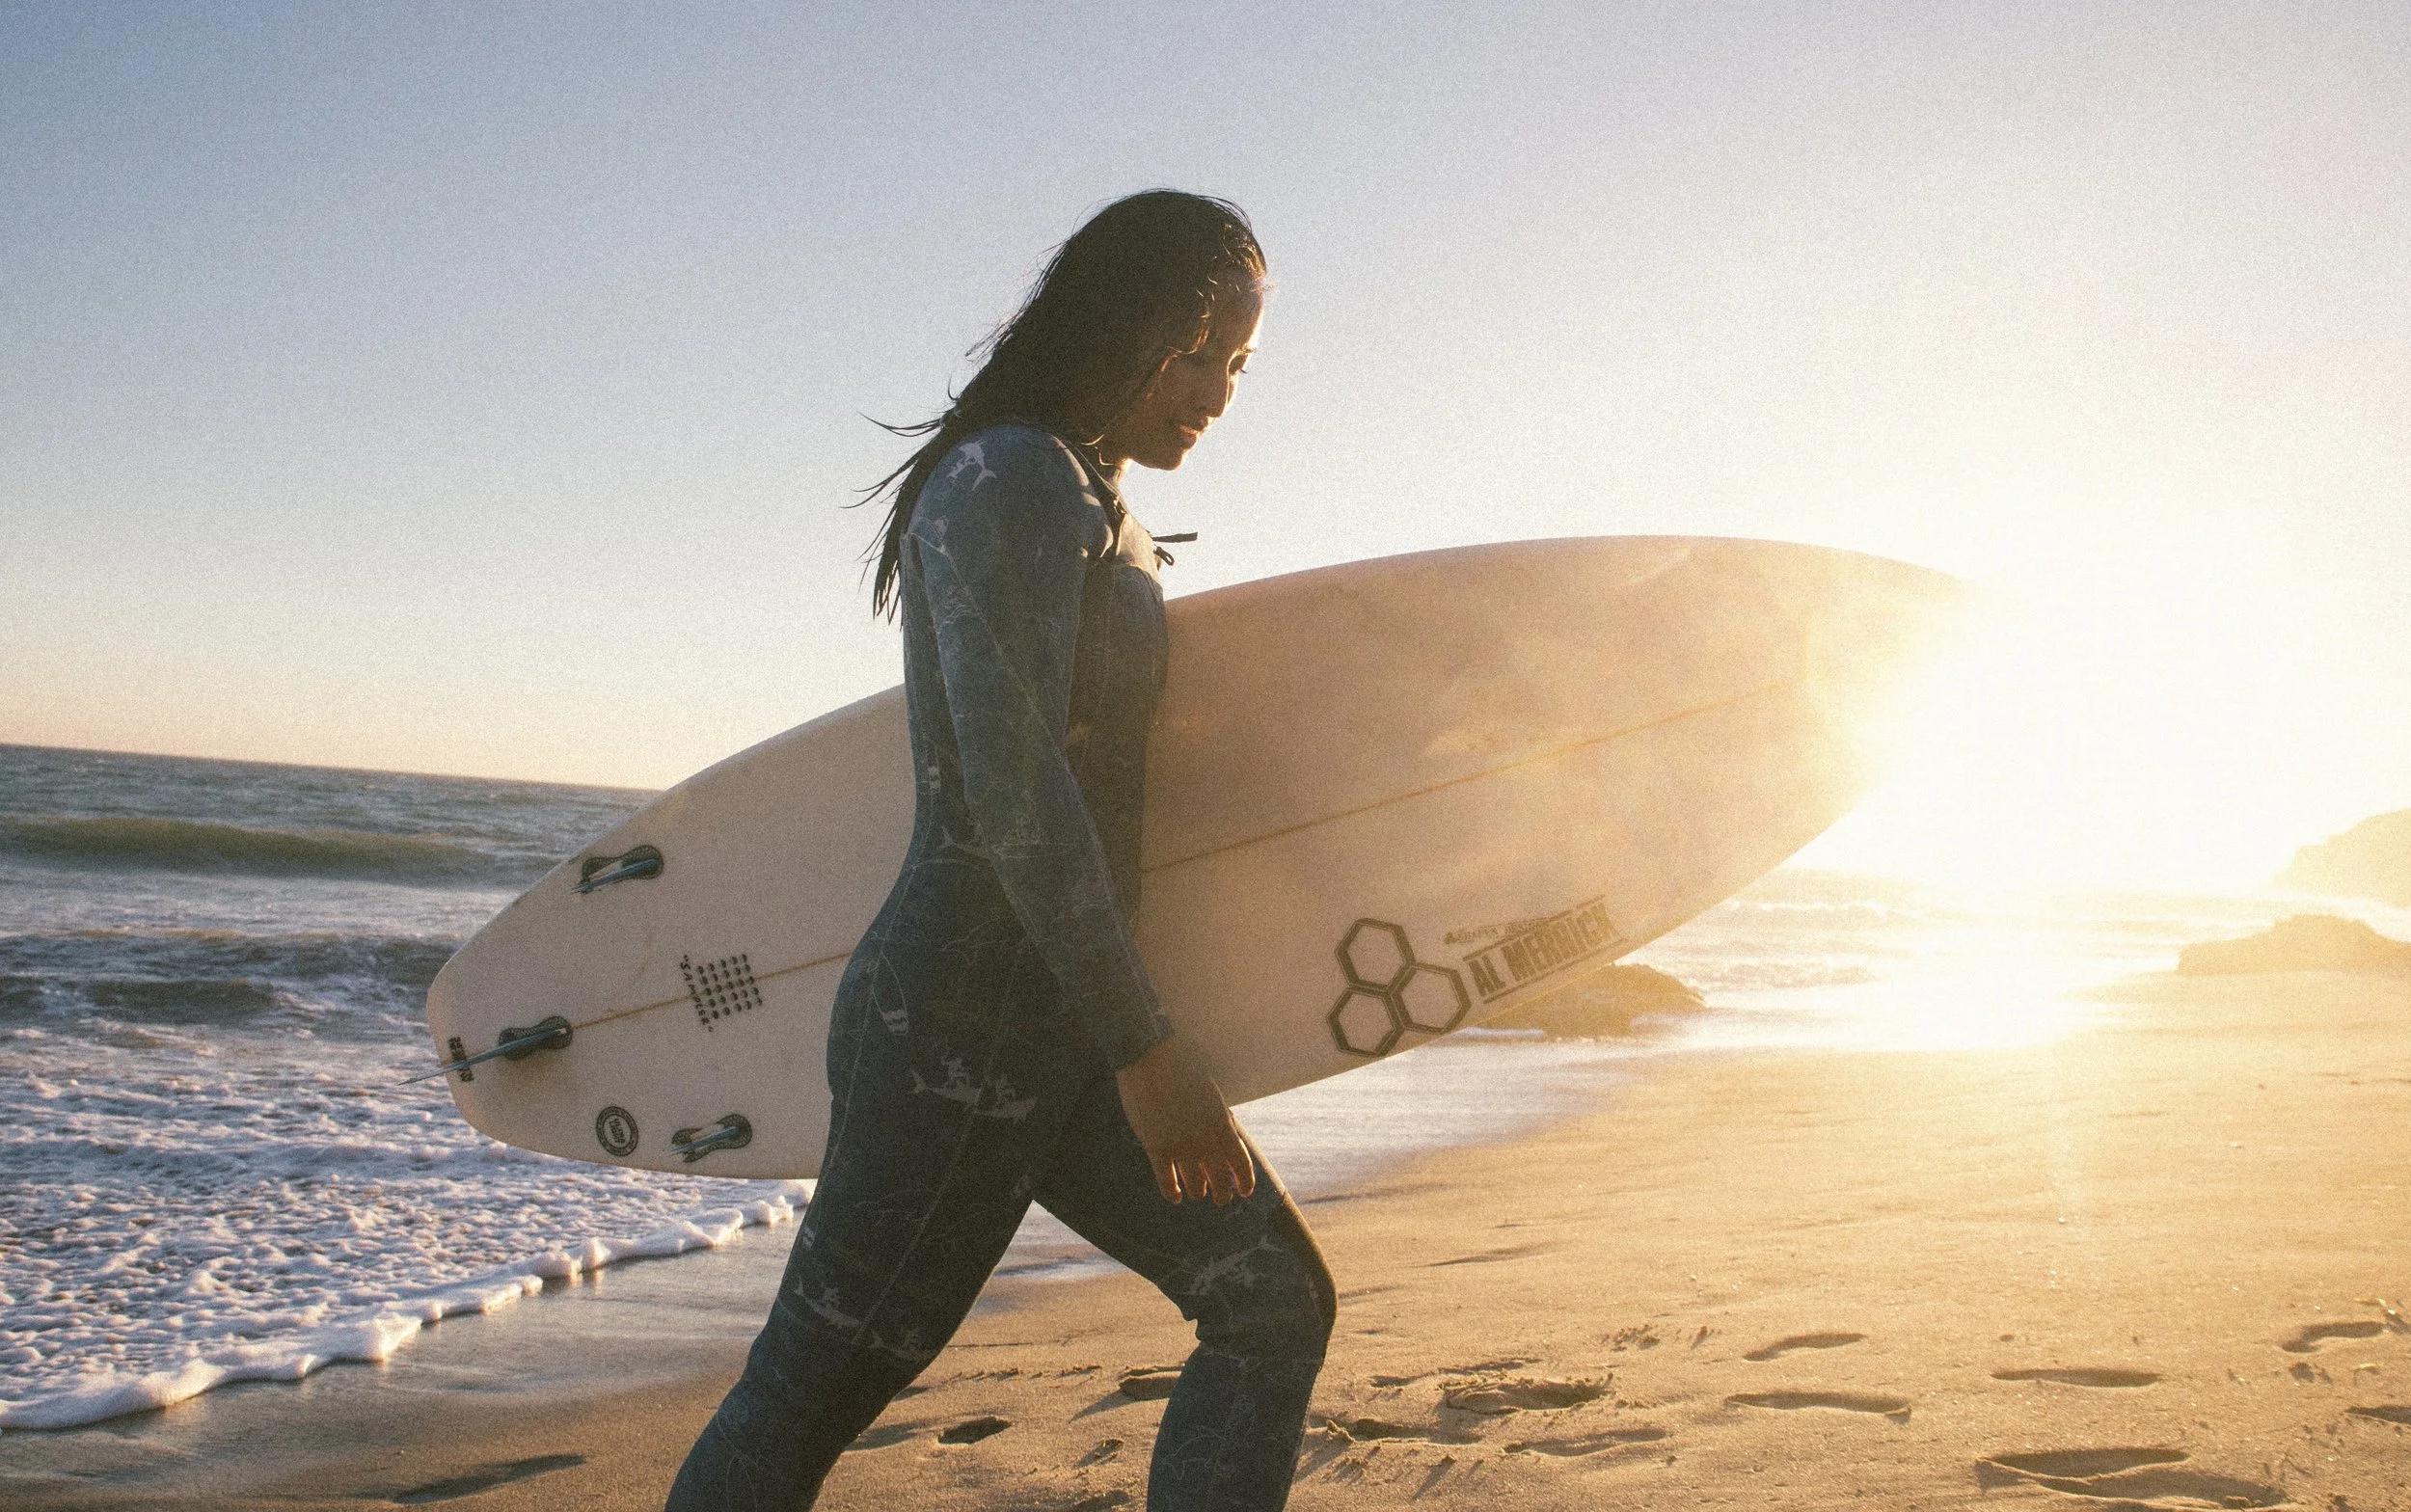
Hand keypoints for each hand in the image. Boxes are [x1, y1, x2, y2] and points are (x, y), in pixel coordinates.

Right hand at [1113, 1035, 1256, 1204]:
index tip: (1244, 1192)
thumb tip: (1227, 1141)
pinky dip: (1172, 1193)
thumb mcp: (1211, 1096)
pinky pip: (1167, 1181)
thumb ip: (1220, 1121)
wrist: (1150, 1058)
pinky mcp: (1156, 1148)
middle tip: (1220, 1198)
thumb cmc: (1182, 1071)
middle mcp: (1205, 1141)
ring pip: (1195, 1186)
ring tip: (1197, 1193)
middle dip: (1222, 1194)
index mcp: (1223, 1125)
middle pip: (1220, 1181)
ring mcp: (1180, 1146)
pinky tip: (1176, 1197)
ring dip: (1198, 1192)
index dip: (1245, 1182)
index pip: (1241, 1164)